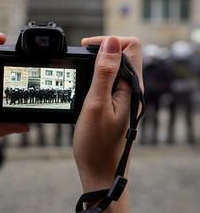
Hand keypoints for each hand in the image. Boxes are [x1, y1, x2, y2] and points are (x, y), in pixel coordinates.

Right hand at [73, 36, 142, 212]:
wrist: (99, 170)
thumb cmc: (96, 143)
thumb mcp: (96, 104)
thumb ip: (104, 72)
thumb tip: (111, 42)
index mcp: (132, 86)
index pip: (130, 47)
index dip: (108, 42)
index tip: (86, 48)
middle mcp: (132, 89)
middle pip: (122, 54)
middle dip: (101, 51)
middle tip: (80, 62)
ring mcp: (124, 97)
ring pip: (114, 68)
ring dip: (97, 65)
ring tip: (80, 75)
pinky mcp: (116, 104)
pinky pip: (109, 82)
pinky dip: (95, 78)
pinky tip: (84, 88)